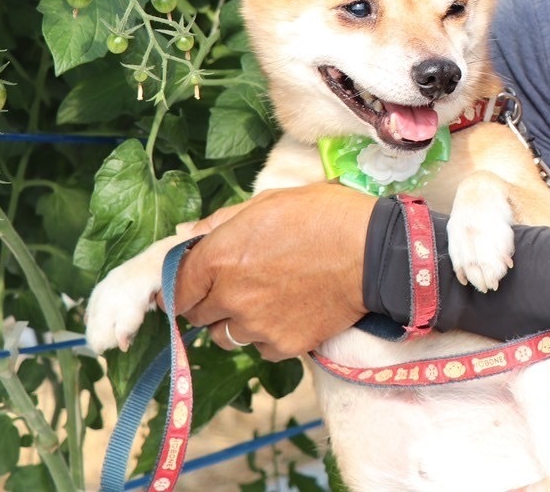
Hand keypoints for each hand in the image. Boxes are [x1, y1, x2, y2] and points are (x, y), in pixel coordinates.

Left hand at [172, 183, 376, 359]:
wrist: (374, 253)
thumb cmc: (323, 216)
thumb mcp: (269, 202)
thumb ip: (222, 222)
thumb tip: (187, 234)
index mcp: (219, 257)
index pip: (175, 288)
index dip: (180, 286)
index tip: (191, 284)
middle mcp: (230, 297)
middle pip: (196, 315)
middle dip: (208, 301)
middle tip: (234, 285)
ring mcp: (256, 326)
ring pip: (225, 337)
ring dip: (234, 322)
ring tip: (262, 302)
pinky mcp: (283, 346)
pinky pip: (259, 348)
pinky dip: (266, 335)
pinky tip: (287, 313)